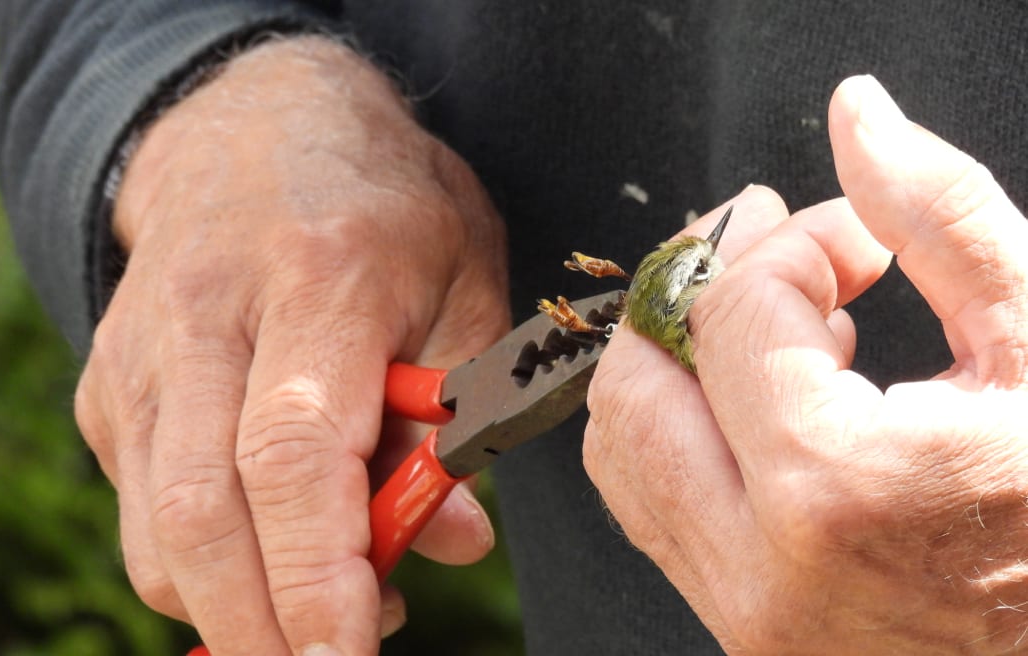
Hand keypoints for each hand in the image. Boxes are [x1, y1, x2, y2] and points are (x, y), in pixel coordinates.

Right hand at [73, 38, 508, 654]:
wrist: (259, 126)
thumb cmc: (387, 205)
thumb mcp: (464, 284)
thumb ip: (458, 414)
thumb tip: (451, 542)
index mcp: (319, 279)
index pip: (294, 456)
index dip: (319, 576)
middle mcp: (208, 318)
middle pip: (201, 513)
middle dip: (262, 625)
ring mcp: (144, 353)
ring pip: (156, 526)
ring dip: (232, 604)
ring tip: (319, 617)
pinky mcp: (112, 383)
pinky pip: (143, 504)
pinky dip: (202, 561)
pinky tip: (268, 556)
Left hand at [585, 74, 1027, 653]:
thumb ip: (942, 219)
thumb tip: (857, 116)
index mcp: (840, 489)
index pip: (734, 312)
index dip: (790, 246)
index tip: (854, 244)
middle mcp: (763, 565)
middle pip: (637, 379)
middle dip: (698, 290)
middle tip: (776, 256)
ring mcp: (741, 610)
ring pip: (621, 448)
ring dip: (679, 359)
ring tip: (785, 336)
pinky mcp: (738, 627)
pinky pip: (649, 504)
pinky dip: (681, 427)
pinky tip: (767, 404)